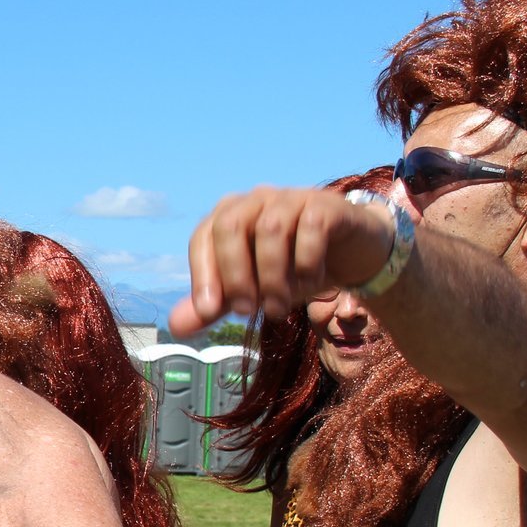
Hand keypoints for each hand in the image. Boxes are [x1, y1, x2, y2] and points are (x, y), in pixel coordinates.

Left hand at [170, 187, 394, 334]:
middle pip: (230, 225)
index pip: (203, 237)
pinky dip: (307, 262)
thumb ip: (215, 305)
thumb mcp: (251, 290)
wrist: (350, 253)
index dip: (202, 274)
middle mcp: (257, 200)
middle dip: (235, 274)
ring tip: (278, 309)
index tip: (209, 312)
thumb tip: (176, 328)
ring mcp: (292, 198)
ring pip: (270, 230)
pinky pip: (311, 228)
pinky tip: (311, 282)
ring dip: (271, 277)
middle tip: (246, 312)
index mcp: (230, 216)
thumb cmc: (291, 268)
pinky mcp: (326, 206)